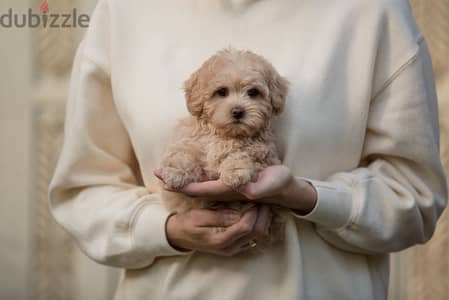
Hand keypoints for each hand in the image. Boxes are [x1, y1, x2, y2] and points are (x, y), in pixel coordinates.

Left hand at [155, 165, 316, 213]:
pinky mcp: (232, 183)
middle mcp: (226, 191)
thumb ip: (260, 188)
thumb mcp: (273, 183)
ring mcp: (228, 188)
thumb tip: (246, 190)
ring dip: (184, 179)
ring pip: (201, 185)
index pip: (204, 190)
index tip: (168, 181)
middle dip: (178, 182)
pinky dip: (195, 178)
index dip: (186, 186)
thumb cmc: (279, 185)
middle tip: (158, 174)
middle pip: (197, 189)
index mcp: (232, 191)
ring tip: (167, 173)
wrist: (286, 190)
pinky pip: (209, 182)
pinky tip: (189, 173)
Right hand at [165, 205, 272, 255]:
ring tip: (262, 205)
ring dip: (263, 221)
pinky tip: (257, 214)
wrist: (178, 236)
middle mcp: (230, 248)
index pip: (245, 227)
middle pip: (256, 233)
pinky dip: (259, 226)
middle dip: (262, 216)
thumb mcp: (197, 216)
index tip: (254, 199)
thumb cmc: (187, 223)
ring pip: (258, 237)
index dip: (253, 213)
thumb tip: (237, 214)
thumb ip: (217, 217)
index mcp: (220, 240)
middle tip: (264, 200)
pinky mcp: (236, 247)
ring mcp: (234, 249)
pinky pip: (254, 238)